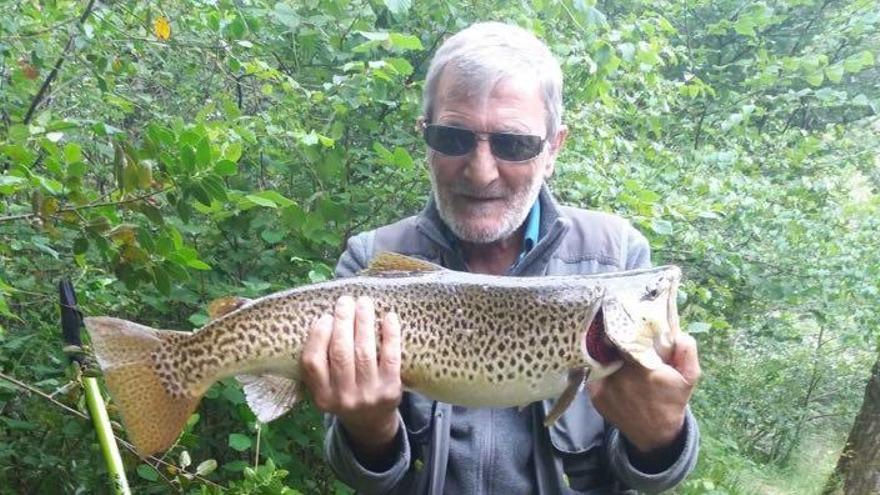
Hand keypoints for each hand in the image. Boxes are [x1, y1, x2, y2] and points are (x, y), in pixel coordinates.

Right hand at [301, 295, 402, 466]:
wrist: (371, 423)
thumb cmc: (344, 393)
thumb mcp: (325, 388)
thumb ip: (320, 362)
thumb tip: (324, 318)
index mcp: (321, 396)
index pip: (313, 362)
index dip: (318, 336)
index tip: (324, 316)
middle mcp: (343, 398)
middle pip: (340, 352)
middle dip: (343, 321)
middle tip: (345, 301)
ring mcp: (368, 395)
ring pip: (364, 352)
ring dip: (364, 322)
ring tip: (363, 302)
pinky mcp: (391, 391)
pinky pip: (390, 357)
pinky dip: (390, 335)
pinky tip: (388, 317)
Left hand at [587, 333, 700, 455]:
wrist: (655, 433)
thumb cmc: (672, 400)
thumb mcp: (690, 376)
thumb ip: (687, 351)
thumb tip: (676, 332)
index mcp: (645, 370)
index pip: (626, 338)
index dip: (624, 328)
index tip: (625, 321)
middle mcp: (621, 378)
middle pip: (610, 345)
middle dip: (614, 337)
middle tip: (617, 328)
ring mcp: (605, 387)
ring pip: (600, 357)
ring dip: (605, 350)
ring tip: (610, 344)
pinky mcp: (595, 394)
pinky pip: (593, 371)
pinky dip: (599, 365)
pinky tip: (607, 363)